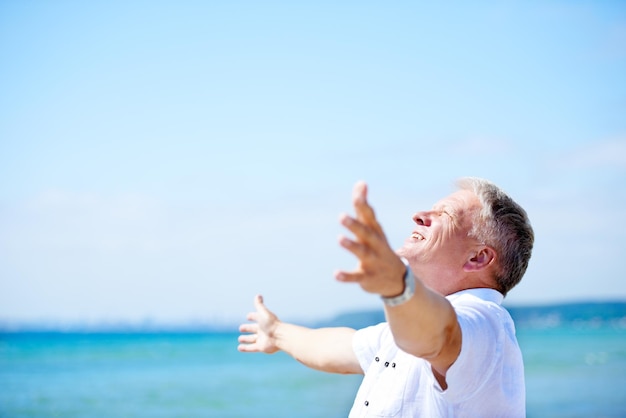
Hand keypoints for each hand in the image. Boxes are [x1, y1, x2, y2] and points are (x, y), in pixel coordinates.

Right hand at [238, 295, 280, 353]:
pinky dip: (245, 348)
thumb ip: (259, 304)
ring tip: (240, 339)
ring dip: (246, 339)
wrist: (279, 336)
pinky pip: (252, 348)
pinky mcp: (261, 347)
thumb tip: (258, 295)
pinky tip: (240, 348)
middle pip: (253, 328)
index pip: (257, 317)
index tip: (248, 316)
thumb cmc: (272, 323)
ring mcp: (262, 339)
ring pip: (252, 339)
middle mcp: (263, 330)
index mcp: (263, 321)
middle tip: (241, 328)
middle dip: (248, 328)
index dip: (252, 316)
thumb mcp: (263, 312)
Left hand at [334, 181, 405, 296]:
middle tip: (341, 216)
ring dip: (352, 246)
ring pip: (362, 252)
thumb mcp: (373, 228)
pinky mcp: (366, 277)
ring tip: (340, 238)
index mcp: (375, 232)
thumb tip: (360, 182)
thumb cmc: (379, 247)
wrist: (398, 280)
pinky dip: (346, 276)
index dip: (363, 205)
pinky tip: (336, 274)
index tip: (358, 194)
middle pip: (366, 233)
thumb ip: (363, 207)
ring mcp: (372, 261)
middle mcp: (375, 245)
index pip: (369, 217)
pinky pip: (356, 277)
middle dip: (355, 225)